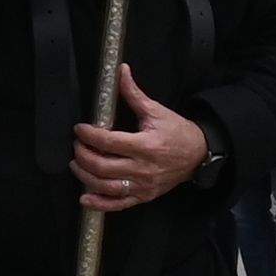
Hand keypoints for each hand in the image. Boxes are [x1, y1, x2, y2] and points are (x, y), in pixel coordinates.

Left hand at [66, 64, 208, 209]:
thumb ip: (134, 93)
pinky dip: (100, 204)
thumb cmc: (177, 131)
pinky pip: (118, 204)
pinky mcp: (144, 196)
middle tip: (76, 146)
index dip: (89, 135)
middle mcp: (143, 168)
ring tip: (76, 165)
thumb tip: (120, 70)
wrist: (198, 155)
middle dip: (83, 155)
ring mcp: (143, 185)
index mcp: (146, 145)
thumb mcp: (156, 110)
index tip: (79, 129)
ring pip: (107, 187)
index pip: (109, 142)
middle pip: (103, 166)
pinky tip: (85, 198)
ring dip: (85, 177)